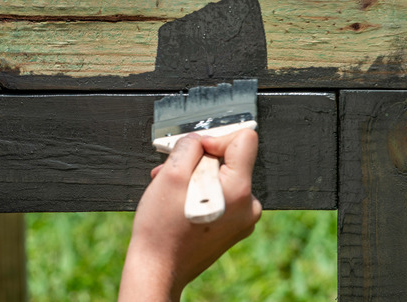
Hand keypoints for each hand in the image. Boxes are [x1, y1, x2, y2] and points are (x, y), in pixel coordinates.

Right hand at [118, 129, 261, 300]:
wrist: (158, 269)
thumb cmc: (161, 228)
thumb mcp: (170, 174)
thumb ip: (190, 146)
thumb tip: (201, 139)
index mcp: (239, 190)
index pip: (245, 139)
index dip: (216, 138)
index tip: (195, 152)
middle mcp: (248, 205)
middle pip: (231, 160)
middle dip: (199, 161)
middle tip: (171, 174)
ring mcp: (243, 220)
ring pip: (223, 178)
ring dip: (195, 177)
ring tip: (171, 192)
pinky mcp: (233, 228)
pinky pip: (222, 197)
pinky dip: (201, 193)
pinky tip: (179, 204)